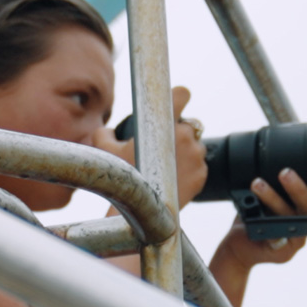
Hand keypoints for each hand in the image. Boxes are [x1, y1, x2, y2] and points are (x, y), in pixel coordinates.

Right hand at [96, 85, 207, 203]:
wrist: (138, 212)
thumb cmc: (121, 177)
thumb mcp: (103, 148)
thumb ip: (105, 132)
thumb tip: (107, 131)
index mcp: (166, 123)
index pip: (182, 94)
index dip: (177, 97)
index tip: (173, 103)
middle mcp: (186, 136)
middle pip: (189, 124)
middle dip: (178, 132)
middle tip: (160, 147)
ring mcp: (196, 156)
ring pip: (195, 145)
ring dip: (185, 150)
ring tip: (165, 166)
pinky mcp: (202, 175)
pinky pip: (199, 164)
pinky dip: (190, 168)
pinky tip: (172, 177)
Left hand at [217, 169, 306, 268]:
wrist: (238, 246)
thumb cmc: (256, 216)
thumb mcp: (270, 195)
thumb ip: (281, 181)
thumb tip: (285, 149)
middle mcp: (305, 227)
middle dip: (299, 189)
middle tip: (286, 171)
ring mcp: (293, 241)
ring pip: (288, 218)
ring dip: (272, 198)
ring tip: (257, 183)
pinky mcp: (278, 250)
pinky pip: (272, 234)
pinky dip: (259, 223)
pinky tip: (249, 215)